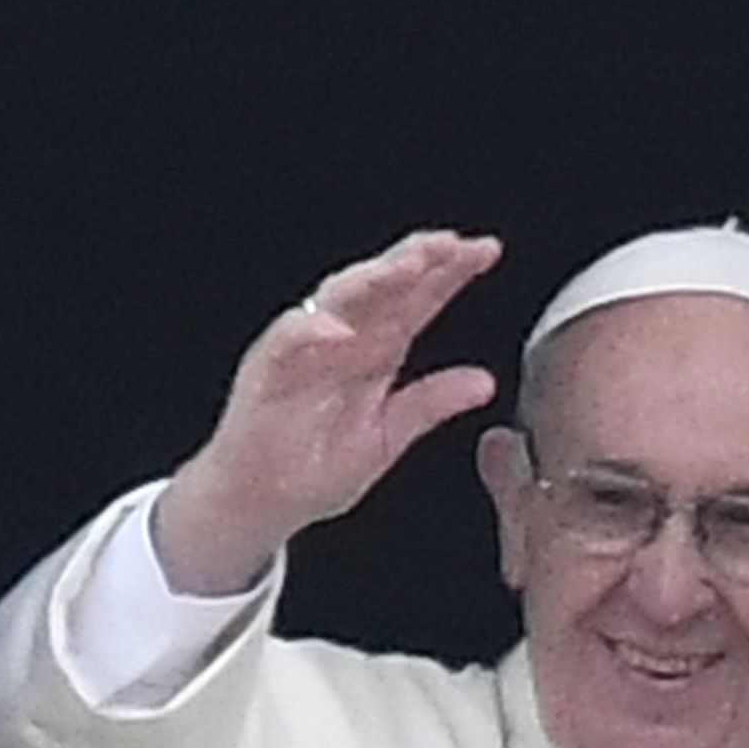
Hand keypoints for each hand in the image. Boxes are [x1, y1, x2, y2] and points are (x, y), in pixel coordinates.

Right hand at [153, 229, 507, 597]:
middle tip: (451, 244)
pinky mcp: (266, 370)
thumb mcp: (388, 437)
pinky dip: (311, 330)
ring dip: (372, 278)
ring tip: (408, 266)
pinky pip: (288, 339)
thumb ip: (432, 404)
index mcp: (377, 350)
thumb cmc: (316, 469)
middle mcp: (344, 338)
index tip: (485, 250)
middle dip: (416, 259)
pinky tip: (340, 329)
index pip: (418, 300)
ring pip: (339, 297)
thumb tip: (486, 382)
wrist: (262, 504)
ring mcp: (304, 348)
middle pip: (383, 285)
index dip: (450, 273)